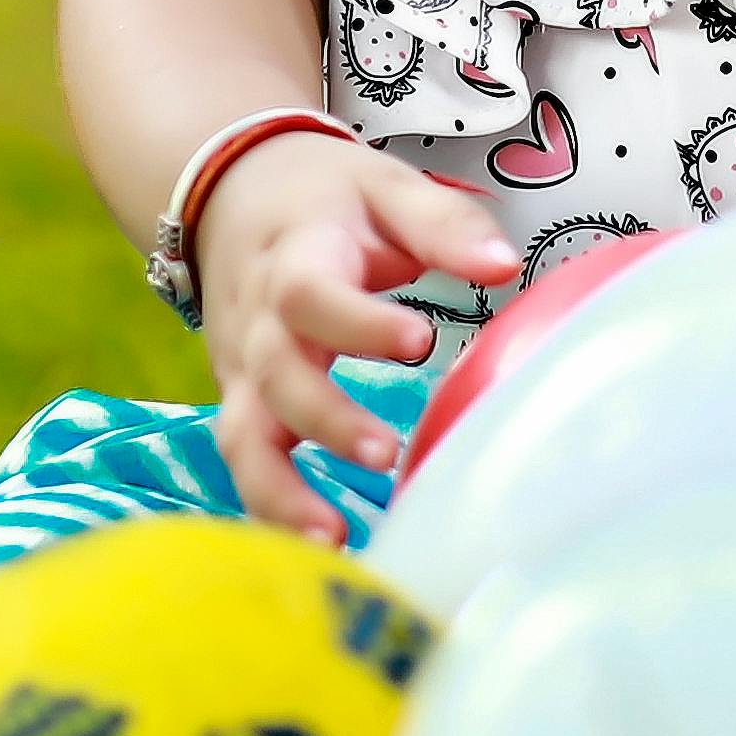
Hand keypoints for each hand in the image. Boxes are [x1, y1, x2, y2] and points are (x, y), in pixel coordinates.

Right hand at [196, 132, 517, 540]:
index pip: (311, 293)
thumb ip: (443, 224)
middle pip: (275, 377)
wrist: (230, 195)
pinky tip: (317, 549)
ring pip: (244, 434)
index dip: (358, 322)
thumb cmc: (325, 198)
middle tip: (383, 454)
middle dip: (324, 420)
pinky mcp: (240, 403)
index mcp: (295, 259)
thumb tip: (505, 266)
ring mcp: (240, 370)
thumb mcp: (383, 186)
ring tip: (334, 537)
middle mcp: (259, 323)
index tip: (420, 341)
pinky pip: (244, 461)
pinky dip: (270, 508)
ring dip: (281, 490)